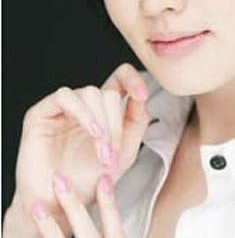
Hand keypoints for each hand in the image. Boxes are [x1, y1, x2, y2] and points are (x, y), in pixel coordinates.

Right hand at [7, 63, 149, 236]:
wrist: (61, 207)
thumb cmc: (90, 181)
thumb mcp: (125, 151)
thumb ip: (137, 121)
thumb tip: (141, 95)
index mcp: (104, 110)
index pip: (120, 78)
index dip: (133, 80)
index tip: (142, 95)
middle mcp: (84, 105)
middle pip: (108, 92)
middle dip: (116, 124)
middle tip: (112, 154)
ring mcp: (62, 107)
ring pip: (90, 93)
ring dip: (102, 123)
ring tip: (103, 153)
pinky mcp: (41, 112)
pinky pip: (65, 96)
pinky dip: (84, 112)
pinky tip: (93, 132)